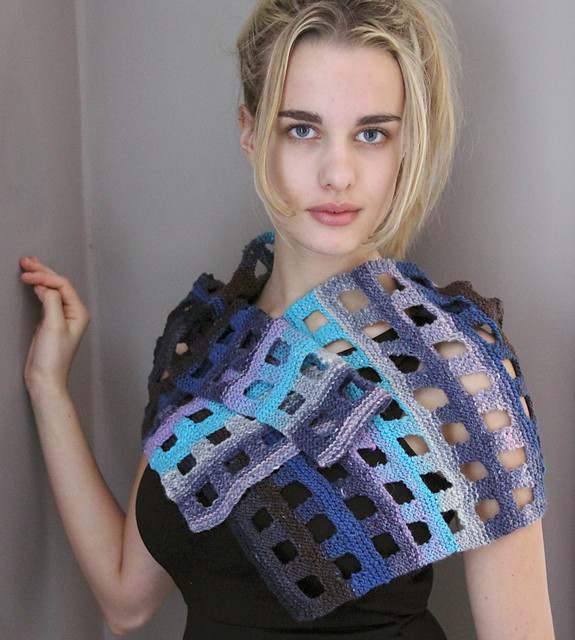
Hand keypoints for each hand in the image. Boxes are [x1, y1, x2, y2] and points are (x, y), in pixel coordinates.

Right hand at [19, 256, 90, 390]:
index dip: (44, 277)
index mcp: (78, 312)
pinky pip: (46, 299)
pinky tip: (32, 284)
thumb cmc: (53, 357)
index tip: (26, 275)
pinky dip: (37, 289)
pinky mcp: (51, 322)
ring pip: (51, 290)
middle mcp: (73, 313)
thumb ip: (51, 302)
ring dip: (40, 277)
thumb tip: (45, 287)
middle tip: (25, 261)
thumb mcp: (53, 325)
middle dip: (42, 272)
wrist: (45, 378)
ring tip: (28, 265)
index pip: (62, 285)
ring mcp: (62, 317)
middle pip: (58, 285)